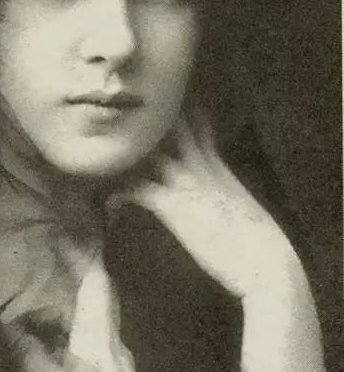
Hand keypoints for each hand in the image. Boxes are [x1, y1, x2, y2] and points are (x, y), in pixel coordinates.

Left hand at [113, 117, 301, 299]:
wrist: (265, 261)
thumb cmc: (262, 244)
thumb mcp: (244, 209)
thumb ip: (228, 196)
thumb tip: (223, 199)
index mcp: (221, 168)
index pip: (199, 131)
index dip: (182, 118)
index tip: (164, 109)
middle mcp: (202, 168)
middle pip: (173, 130)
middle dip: (151, 123)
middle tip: (126, 117)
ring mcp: (187, 184)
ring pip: (150, 155)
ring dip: (128, 156)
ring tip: (106, 156)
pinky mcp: (173, 206)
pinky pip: (138, 189)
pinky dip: (120, 193)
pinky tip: (109, 200)